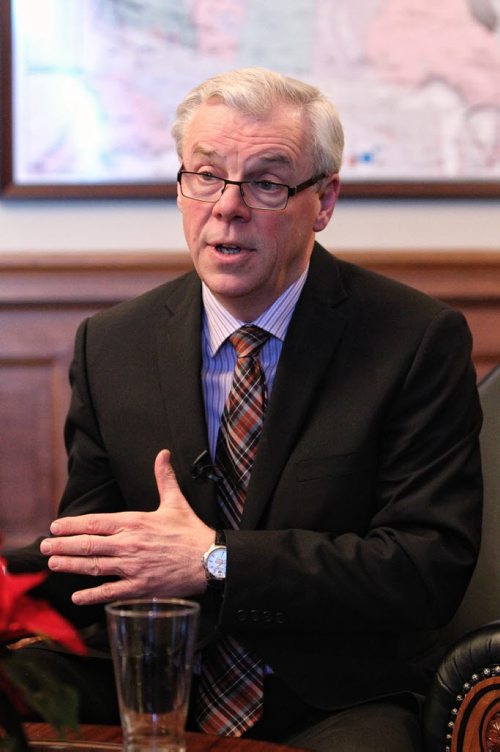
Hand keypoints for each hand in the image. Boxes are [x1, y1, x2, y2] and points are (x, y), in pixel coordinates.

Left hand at [40, 449, 214, 605]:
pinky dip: (92, 595)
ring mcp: (133, 567)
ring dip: (70, 566)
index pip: (95, 522)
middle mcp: (129, 544)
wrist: (209, 560)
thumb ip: (164, 478)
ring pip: (94, 567)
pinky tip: (78, 596)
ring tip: (53, 564)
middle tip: (45, 547)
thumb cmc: (191, 532)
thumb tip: (162, 454)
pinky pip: (110, 592)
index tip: (56, 527)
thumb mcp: (175, 502)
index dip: (72, 525)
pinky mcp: (140, 587)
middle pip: (88, 545)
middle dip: (63, 546)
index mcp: (134, 522)